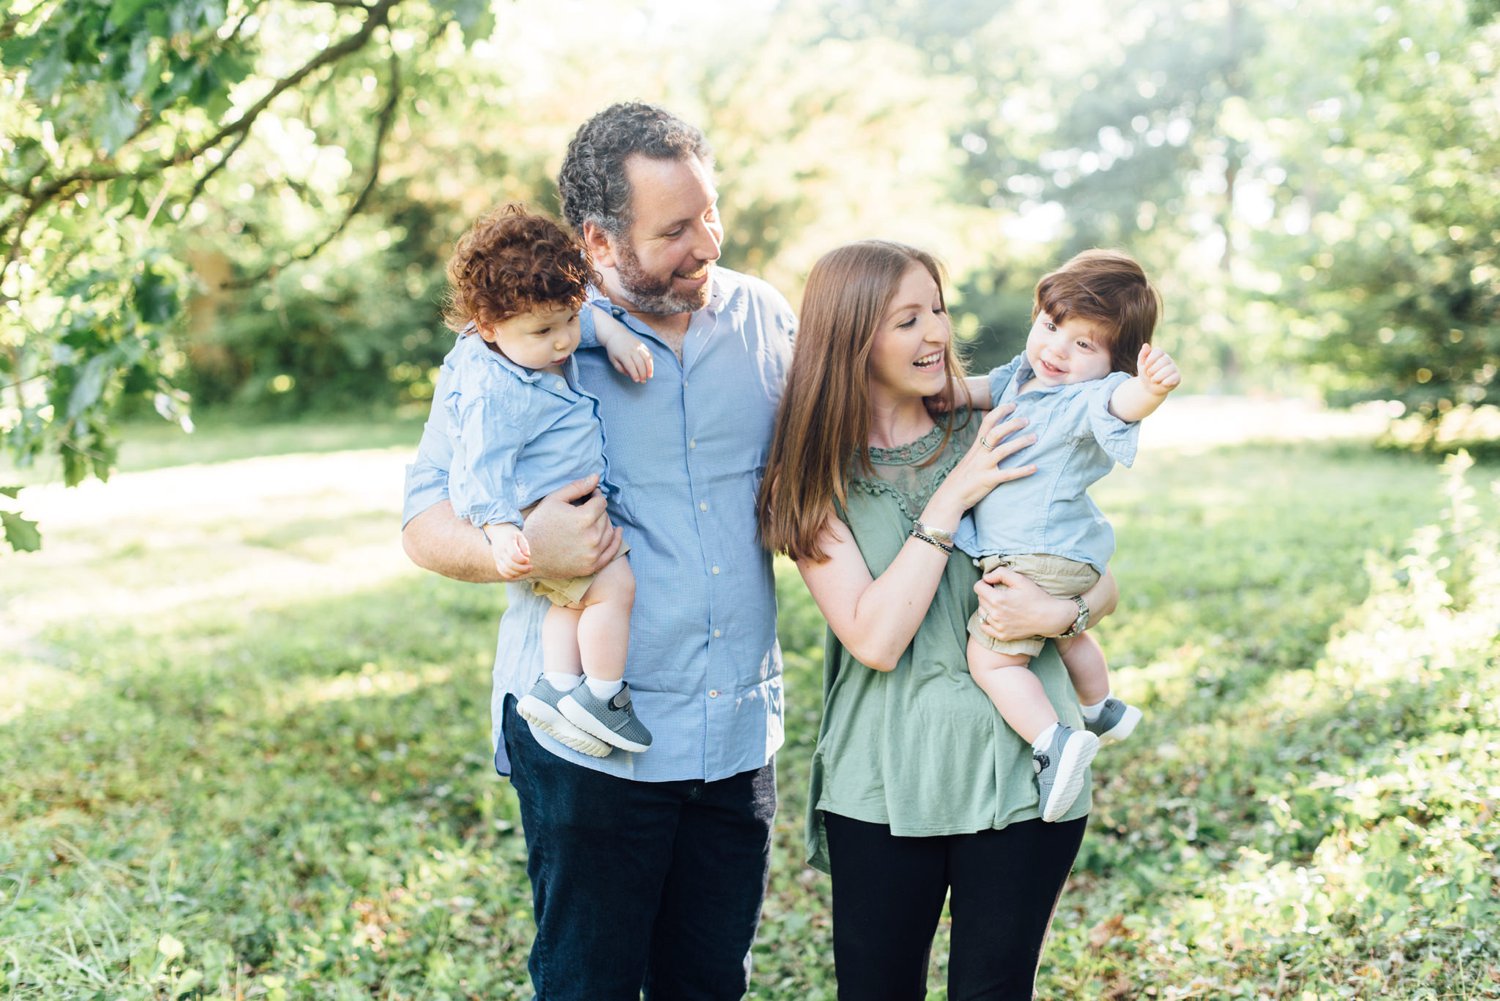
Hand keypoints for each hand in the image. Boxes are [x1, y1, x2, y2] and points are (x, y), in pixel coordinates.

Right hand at [487, 524, 532, 580]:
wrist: (498, 532)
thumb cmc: (512, 534)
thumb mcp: (520, 535)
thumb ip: (524, 545)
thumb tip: (527, 555)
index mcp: (507, 543)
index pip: (513, 555)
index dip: (522, 560)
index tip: (528, 559)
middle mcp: (500, 551)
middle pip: (510, 564)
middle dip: (522, 569)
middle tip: (531, 567)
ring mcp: (497, 558)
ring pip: (506, 570)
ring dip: (518, 573)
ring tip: (526, 570)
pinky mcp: (497, 562)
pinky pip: (503, 572)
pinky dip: (511, 575)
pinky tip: (519, 572)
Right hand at [522, 474, 623, 578]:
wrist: (528, 555)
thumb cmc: (539, 524)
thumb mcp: (554, 500)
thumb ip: (577, 487)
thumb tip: (596, 477)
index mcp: (584, 518)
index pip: (601, 502)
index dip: (595, 496)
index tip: (589, 496)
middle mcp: (592, 537)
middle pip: (605, 517)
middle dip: (598, 510)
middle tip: (588, 508)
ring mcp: (593, 554)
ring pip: (610, 532)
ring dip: (605, 523)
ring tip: (594, 519)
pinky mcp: (591, 566)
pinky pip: (611, 551)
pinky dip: (616, 540)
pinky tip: (617, 532)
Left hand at [596, 309, 653, 382]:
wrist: (616, 334)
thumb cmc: (613, 349)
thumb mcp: (612, 360)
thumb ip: (620, 368)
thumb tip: (629, 374)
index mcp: (623, 354)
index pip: (631, 366)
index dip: (635, 374)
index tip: (637, 381)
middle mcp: (632, 350)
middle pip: (640, 364)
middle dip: (643, 374)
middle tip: (643, 381)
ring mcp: (638, 346)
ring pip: (646, 359)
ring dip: (649, 369)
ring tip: (649, 376)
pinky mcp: (642, 344)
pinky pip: (648, 354)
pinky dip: (651, 362)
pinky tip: (650, 368)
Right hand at [924, 405, 1037, 523]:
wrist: (949, 497)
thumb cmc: (961, 479)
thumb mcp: (969, 459)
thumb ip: (980, 449)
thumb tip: (991, 440)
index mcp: (976, 447)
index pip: (987, 423)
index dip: (1000, 411)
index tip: (1013, 405)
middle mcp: (979, 454)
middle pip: (996, 432)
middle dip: (1012, 424)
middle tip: (1027, 420)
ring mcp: (983, 467)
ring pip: (1003, 450)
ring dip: (1020, 442)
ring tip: (1034, 438)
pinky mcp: (988, 481)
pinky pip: (1007, 474)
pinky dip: (1022, 470)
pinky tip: (1035, 468)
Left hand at [973, 564, 1077, 641]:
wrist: (1049, 617)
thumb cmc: (1036, 597)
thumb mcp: (1020, 579)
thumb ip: (1000, 573)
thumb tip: (986, 577)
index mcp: (998, 599)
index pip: (978, 587)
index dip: (984, 582)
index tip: (993, 583)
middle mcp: (995, 615)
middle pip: (979, 599)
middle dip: (986, 593)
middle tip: (1000, 593)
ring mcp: (998, 627)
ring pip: (981, 613)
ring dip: (986, 607)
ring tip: (1000, 604)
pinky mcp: (1002, 635)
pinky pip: (985, 627)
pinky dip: (987, 621)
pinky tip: (996, 616)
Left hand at [1137, 344, 1180, 396]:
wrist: (1149, 388)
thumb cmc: (1146, 373)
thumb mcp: (1141, 364)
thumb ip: (1143, 355)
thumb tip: (1145, 345)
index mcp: (1160, 354)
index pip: (1158, 351)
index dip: (1151, 358)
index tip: (1145, 365)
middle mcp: (1168, 360)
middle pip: (1164, 360)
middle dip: (1153, 369)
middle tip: (1149, 374)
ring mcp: (1173, 368)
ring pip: (1169, 369)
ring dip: (1158, 377)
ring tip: (1153, 380)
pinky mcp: (1177, 377)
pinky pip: (1175, 378)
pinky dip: (1167, 381)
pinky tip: (1162, 383)